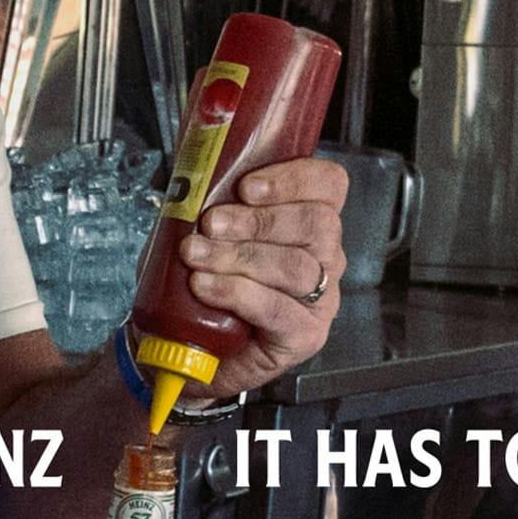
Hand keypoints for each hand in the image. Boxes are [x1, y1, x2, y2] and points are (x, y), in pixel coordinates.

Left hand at [183, 156, 347, 396]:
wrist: (188, 348)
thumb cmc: (200, 282)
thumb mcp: (203, 231)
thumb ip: (208, 201)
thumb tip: (189, 170)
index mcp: (310, 223)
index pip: (329, 186)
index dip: (294, 178)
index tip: (245, 186)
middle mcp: (326, 259)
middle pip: (318, 224)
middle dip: (258, 220)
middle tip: (210, 224)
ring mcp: (321, 300)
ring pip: (297, 266)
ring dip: (240, 255)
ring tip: (196, 255)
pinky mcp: (304, 336)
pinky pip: (277, 309)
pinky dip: (236, 293)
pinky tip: (204, 286)